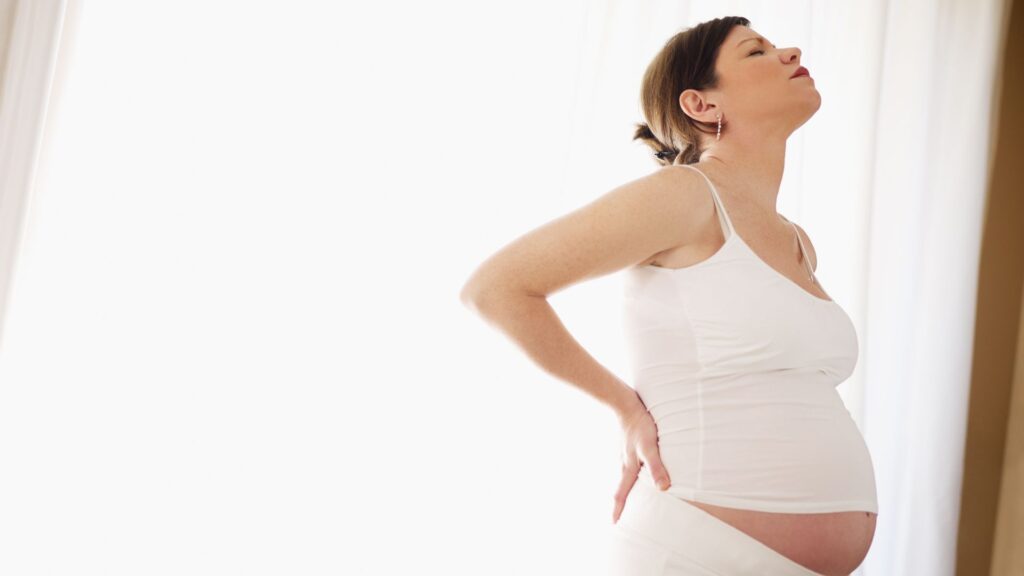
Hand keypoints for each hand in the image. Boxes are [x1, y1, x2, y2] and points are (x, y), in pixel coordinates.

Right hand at [611, 402, 670, 523]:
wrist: (625, 404)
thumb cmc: (639, 426)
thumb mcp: (649, 447)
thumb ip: (656, 467)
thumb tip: (663, 489)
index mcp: (627, 467)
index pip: (621, 494)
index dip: (618, 509)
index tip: (614, 524)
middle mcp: (624, 463)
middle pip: (621, 487)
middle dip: (620, 502)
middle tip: (620, 515)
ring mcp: (624, 454)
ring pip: (624, 476)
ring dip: (625, 487)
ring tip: (630, 496)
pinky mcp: (628, 445)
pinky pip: (628, 464)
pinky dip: (630, 474)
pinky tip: (636, 471)